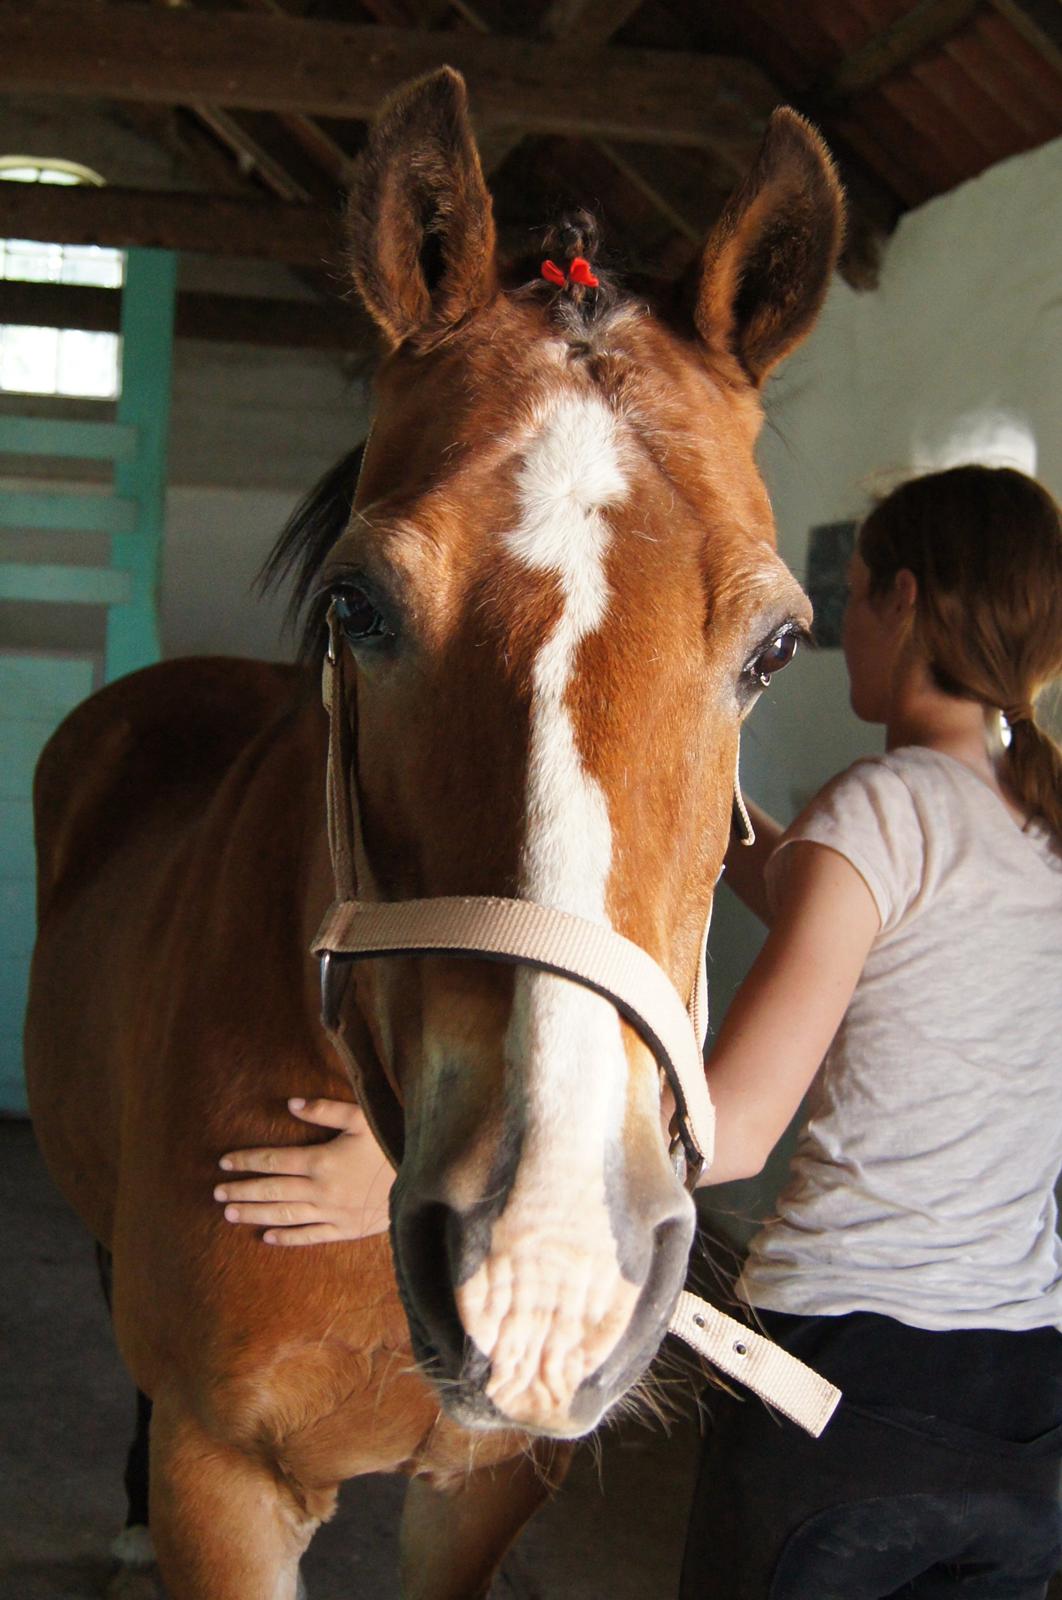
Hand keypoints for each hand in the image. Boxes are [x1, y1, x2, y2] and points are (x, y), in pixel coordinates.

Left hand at [213, 1098, 393, 1244]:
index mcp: (321, 1161)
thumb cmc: (392, 1142)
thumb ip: (325, 1110)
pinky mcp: (344, 1229)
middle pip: (272, 1191)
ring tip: (230, 1214)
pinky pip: (309, 1235)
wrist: (424, 1179)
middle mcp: (320, 1190)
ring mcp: (331, 1213)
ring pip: (284, 1215)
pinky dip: (287, 1237)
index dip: (247, 1161)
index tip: (224, 1162)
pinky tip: (267, 1236)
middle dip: (242, 1190)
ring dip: (255, 1214)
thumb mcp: (362, 1118)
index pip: (273, 1161)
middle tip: (217, 1193)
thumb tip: (290, 1103)